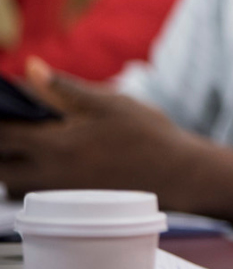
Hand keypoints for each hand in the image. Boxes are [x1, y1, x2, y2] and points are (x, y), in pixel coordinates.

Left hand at [0, 59, 206, 198]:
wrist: (178, 174)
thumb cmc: (148, 135)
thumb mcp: (110, 103)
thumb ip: (67, 87)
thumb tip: (32, 67)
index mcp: (56, 145)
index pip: (1, 134)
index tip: (3, 105)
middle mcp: (49, 173)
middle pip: (0, 165)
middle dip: (1, 144)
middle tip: (13, 124)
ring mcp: (59, 192)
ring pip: (11, 183)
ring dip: (11, 162)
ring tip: (29, 141)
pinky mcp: (70, 201)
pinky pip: (33, 191)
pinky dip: (29, 175)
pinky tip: (50, 159)